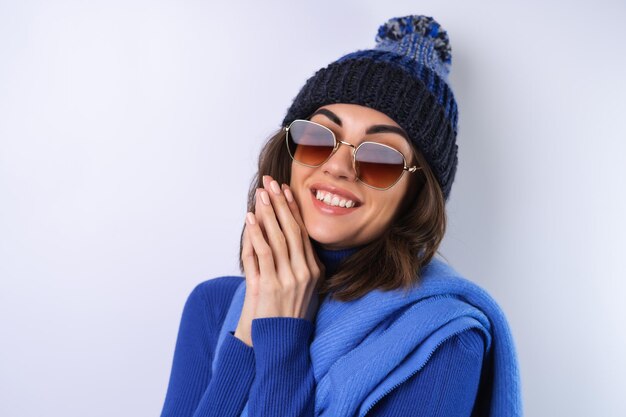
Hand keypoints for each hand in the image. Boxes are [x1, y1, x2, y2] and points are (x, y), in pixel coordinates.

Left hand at [234, 175, 323, 345]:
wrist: (278, 342)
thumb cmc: (285, 313)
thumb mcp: (300, 287)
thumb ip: (295, 263)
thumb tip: (283, 236)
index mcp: (315, 270)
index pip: (303, 232)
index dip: (293, 209)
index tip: (285, 190)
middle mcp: (306, 272)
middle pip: (292, 230)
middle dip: (281, 203)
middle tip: (271, 183)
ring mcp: (290, 279)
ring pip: (278, 238)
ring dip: (268, 213)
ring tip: (260, 194)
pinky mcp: (272, 286)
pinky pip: (264, 253)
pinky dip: (256, 234)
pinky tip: (250, 219)